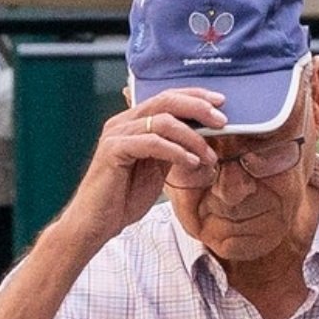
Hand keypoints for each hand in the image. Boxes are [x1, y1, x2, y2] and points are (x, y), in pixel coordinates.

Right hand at [57, 88, 227, 244]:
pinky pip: (152, 142)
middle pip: (166, 101)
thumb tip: (202, 139)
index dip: (194, 96)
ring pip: (162, 121)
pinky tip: (190, 162)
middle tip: (222, 121)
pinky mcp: (114, 150)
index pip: (167, 97)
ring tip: (208, 156)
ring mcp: (117, 134)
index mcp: (133, 122)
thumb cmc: (124, 197)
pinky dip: (176, 151)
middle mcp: (123, 122)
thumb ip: (173, 149)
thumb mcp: (157, 168)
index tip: (220, 103)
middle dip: (198, 108)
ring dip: (192, 137)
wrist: (97, 222)